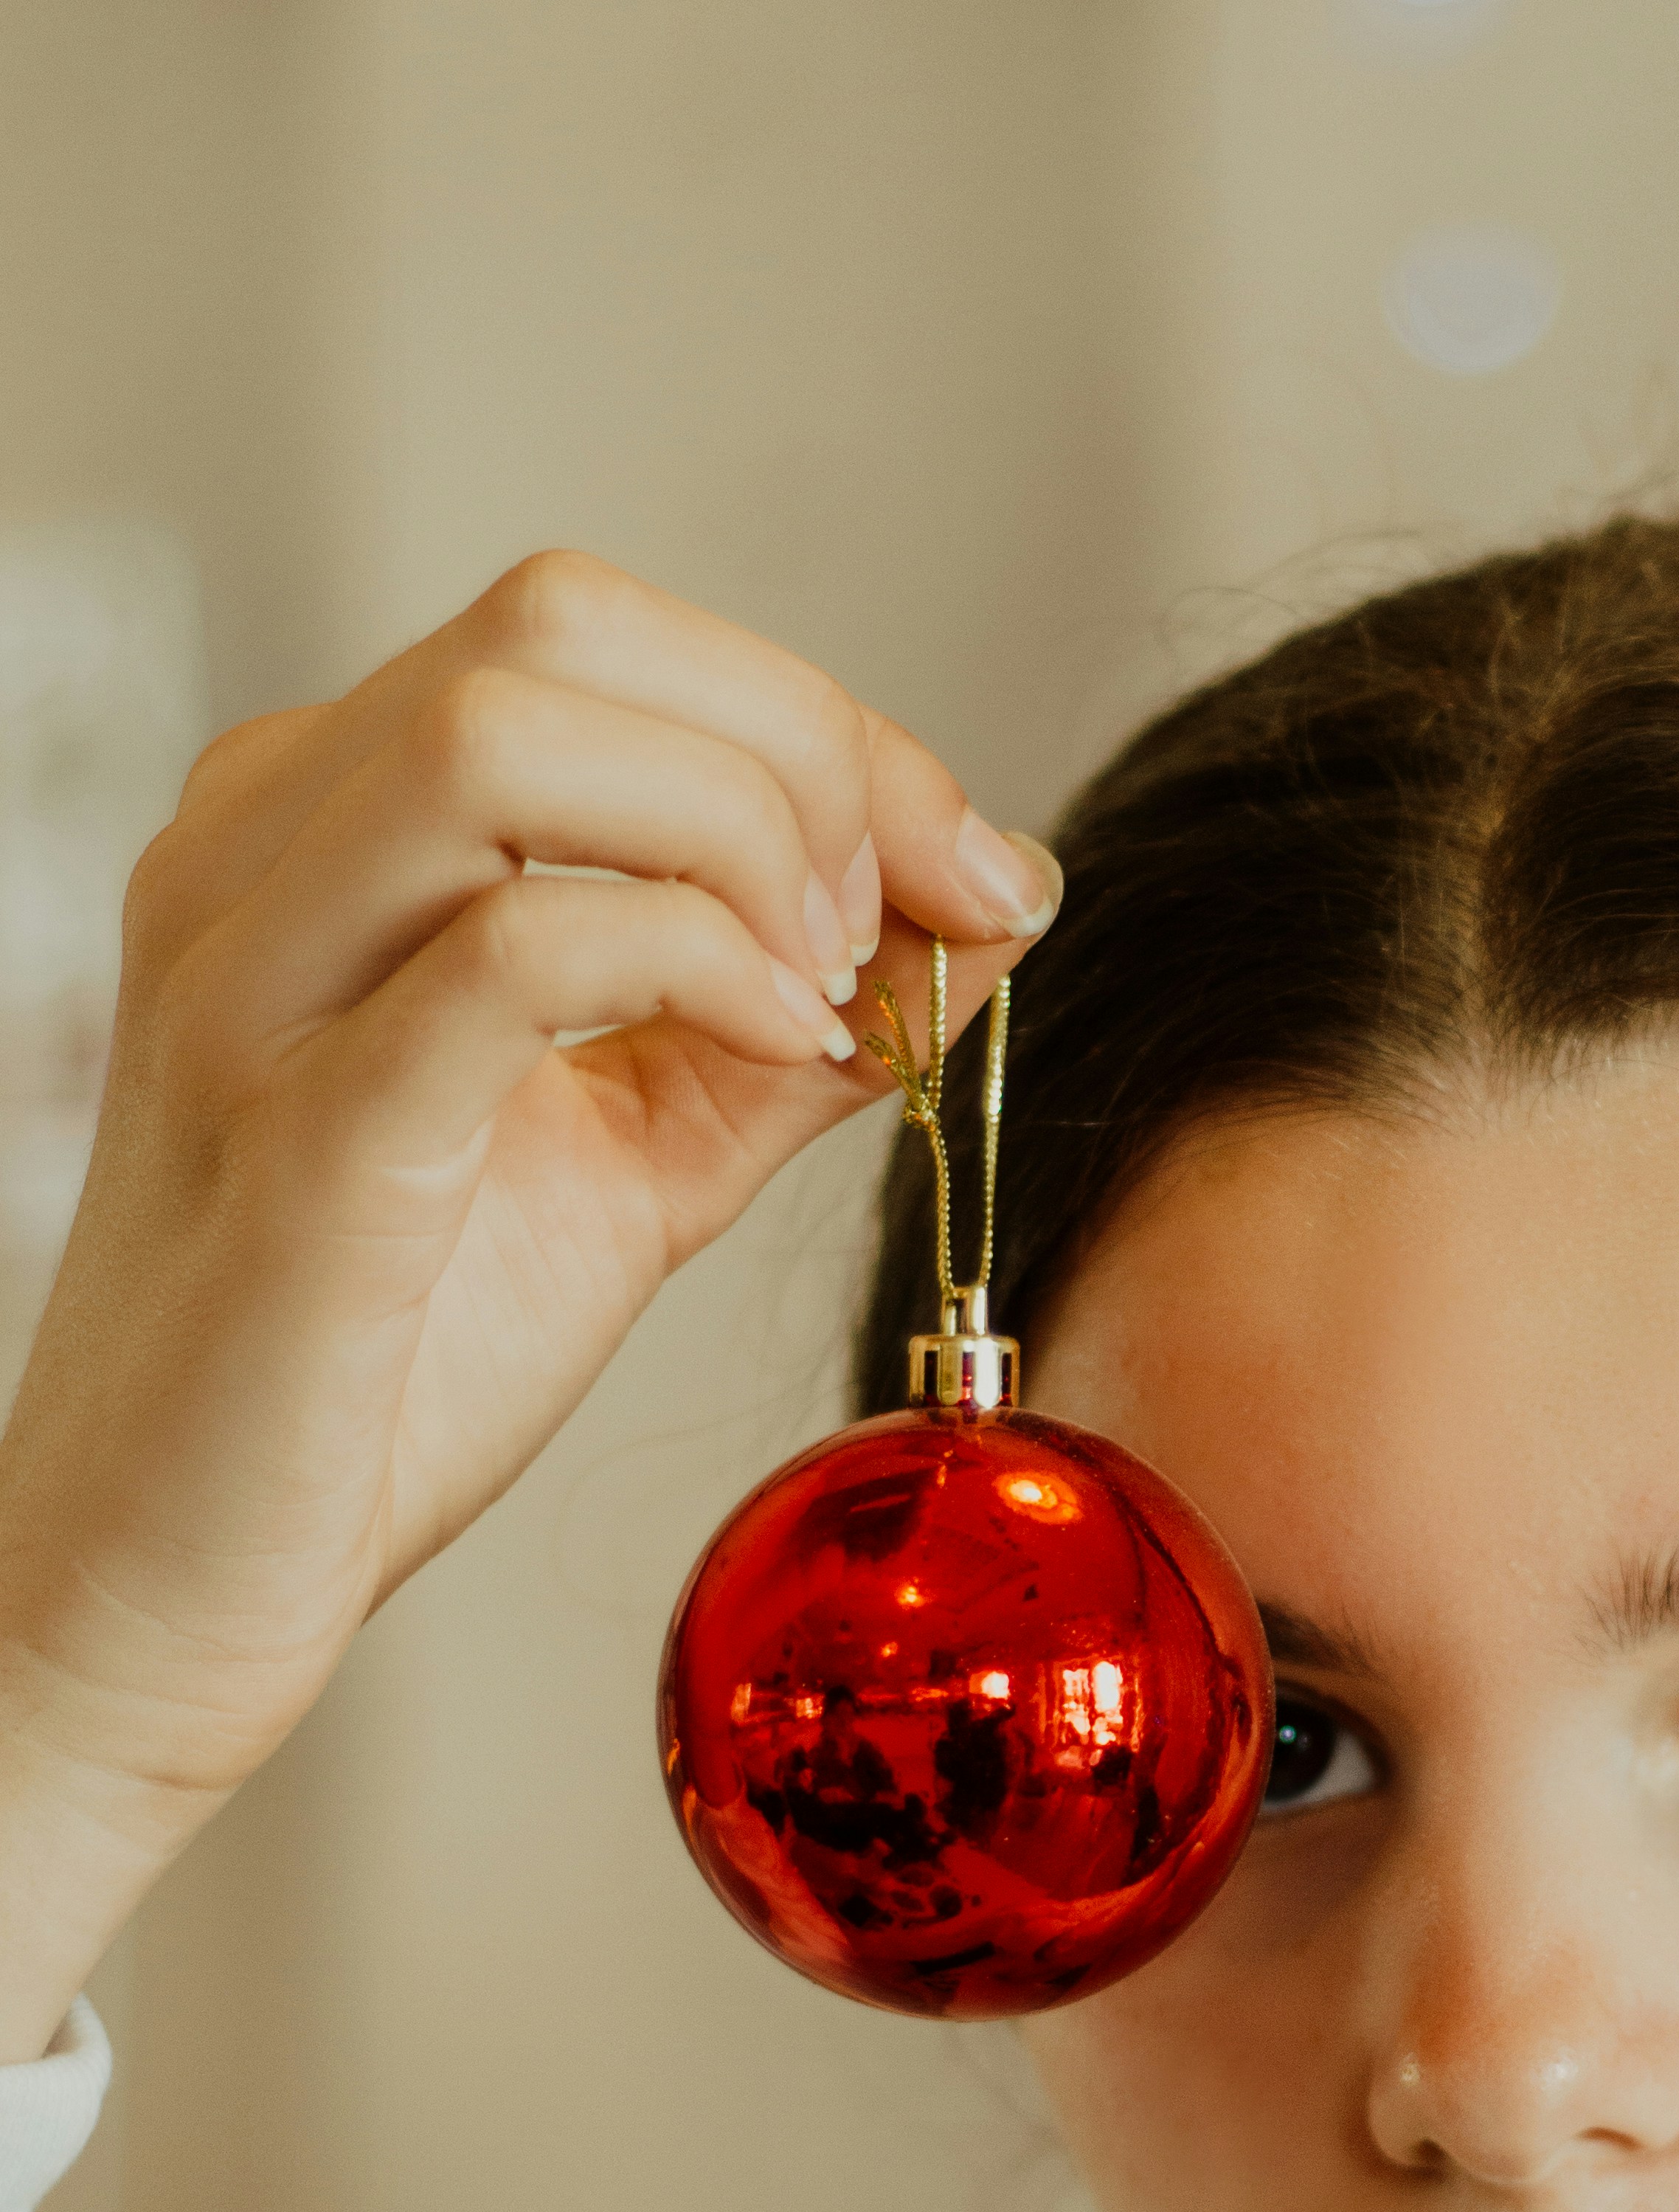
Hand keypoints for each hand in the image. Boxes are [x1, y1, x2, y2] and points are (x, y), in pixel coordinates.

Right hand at [0, 550, 1057, 2060]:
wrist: (169, 1588)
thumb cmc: (370, 1378)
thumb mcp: (628, 1167)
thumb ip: (780, 1038)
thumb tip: (978, 917)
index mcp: (326, 827)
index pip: (596, 637)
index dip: (829, 726)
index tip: (974, 873)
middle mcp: (257, 854)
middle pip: (561, 623)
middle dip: (801, 744)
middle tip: (902, 922)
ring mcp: (253, 978)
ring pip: (512, 730)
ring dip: (740, 832)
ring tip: (824, 985)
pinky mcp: (296, 1131)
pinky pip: (505, 948)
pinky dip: (692, 963)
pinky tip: (778, 1049)